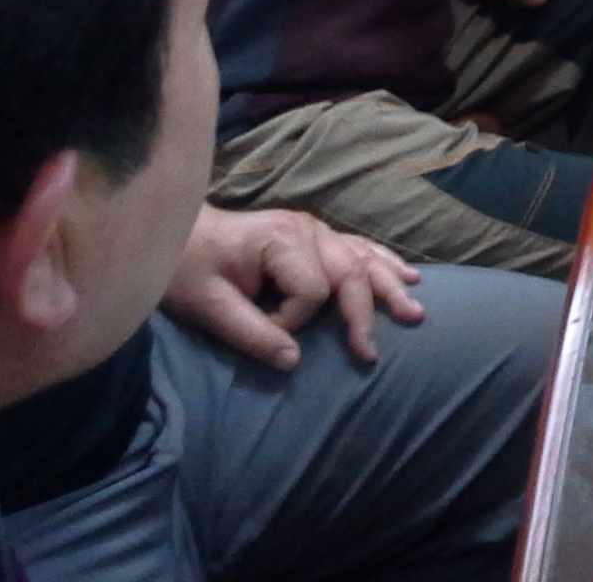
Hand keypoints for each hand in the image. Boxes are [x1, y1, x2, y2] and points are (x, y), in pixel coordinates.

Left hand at [162, 206, 423, 370]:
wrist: (178, 230)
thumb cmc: (188, 267)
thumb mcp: (209, 305)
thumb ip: (251, 334)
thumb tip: (294, 362)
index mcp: (282, 241)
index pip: (310, 291)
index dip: (292, 321)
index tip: (265, 330)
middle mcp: (308, 229)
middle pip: (349, 273)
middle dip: (366, 312)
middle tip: (373, 351)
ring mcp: (315, 229)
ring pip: (363, 258)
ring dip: (388, 284)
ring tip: (414, 308)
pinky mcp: (314, 233)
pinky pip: (358, 247)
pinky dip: (382, 262)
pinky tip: (405, 274)